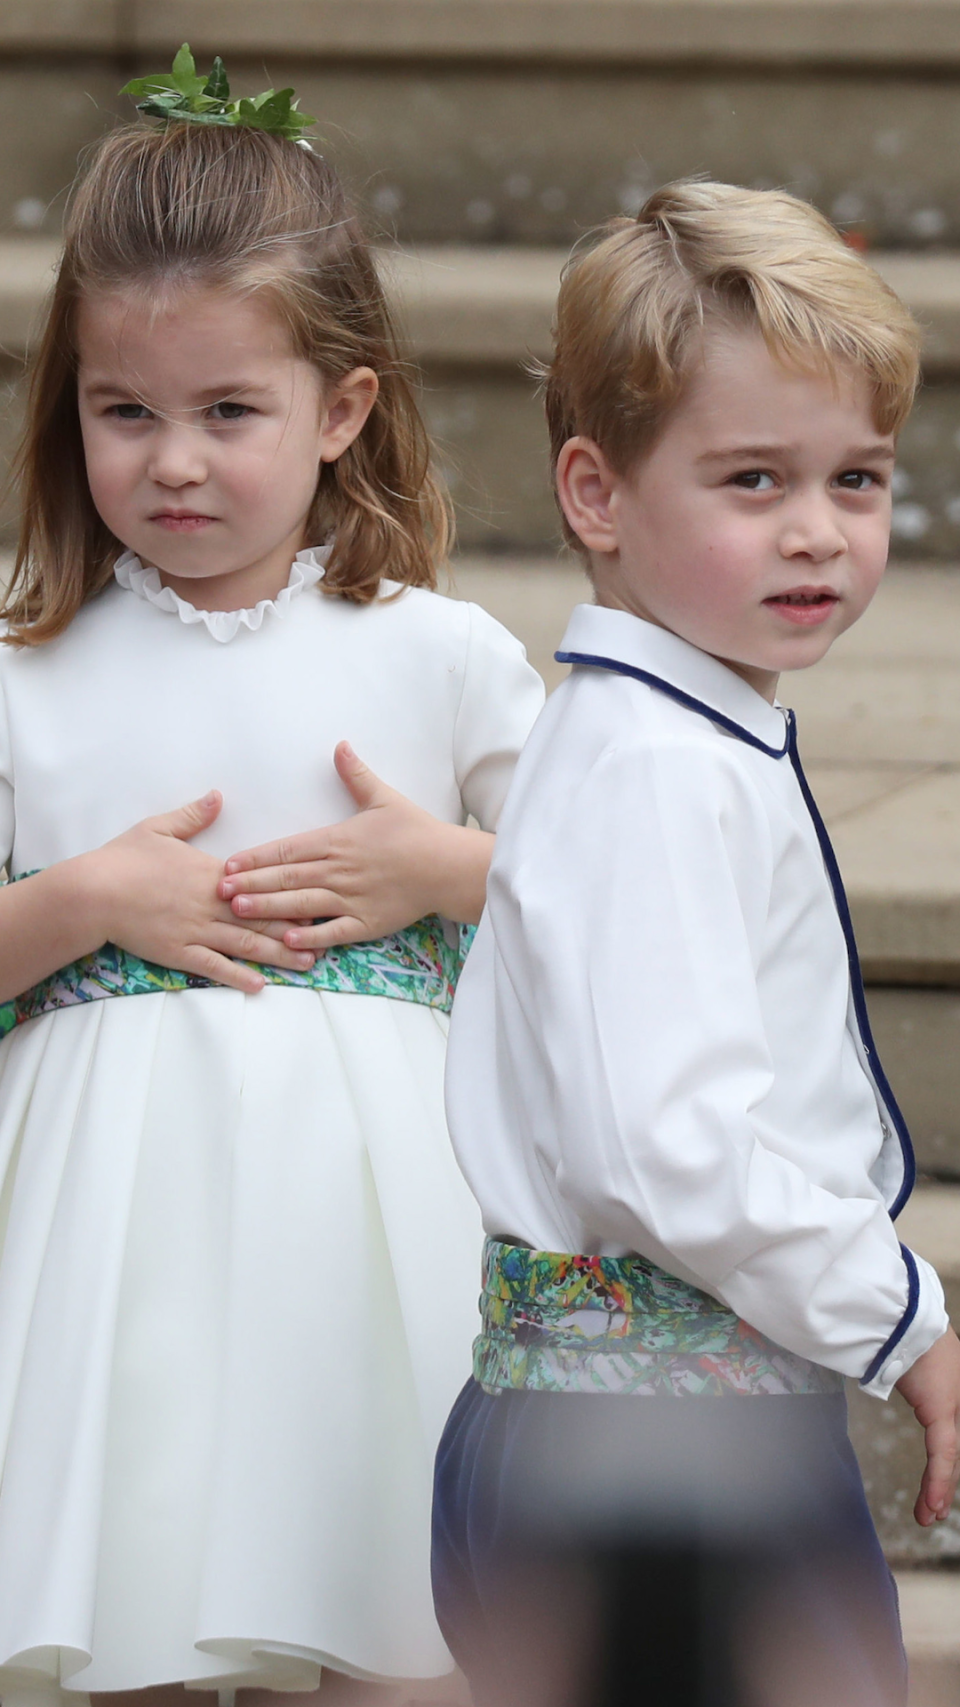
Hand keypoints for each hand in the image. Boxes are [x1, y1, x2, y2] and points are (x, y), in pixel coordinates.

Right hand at [80, 791, 316, 994]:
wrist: (92, 892)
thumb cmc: (123, 858)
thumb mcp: (159, 828)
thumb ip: (193, 815)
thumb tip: (218, 796)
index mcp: (211, 873)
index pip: (260, 884)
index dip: (291, 892)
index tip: (319, 894)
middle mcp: (210, 904)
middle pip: (261, 917)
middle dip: (297, 928)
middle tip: (329, 936)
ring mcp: (196, 930)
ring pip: (245, 945)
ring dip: (278, 954)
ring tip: (308, 963)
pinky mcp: (178, 952)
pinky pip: (214, 967)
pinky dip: (238, 976)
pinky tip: (260, 985)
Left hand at [219, 741, 493, 950]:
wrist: (447, 865)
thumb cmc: (416, 832)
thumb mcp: (384, 798)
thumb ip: (356, 775)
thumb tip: (340, 745)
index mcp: (337, 840)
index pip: (287, 849)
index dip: (255, 857)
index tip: (228, 863)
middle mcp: (338, 870)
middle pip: (286, 877)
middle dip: (250, 883)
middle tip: (217, 890)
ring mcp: (351, 898)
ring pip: (301, 903)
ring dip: (268, 907)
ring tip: (239, 911)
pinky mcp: (366, 922)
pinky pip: (333, 931)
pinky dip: (310, 936)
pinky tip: (287, 939)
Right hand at [895, 1327, 959, 1525]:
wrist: (903, 1316)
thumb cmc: (899, 1327)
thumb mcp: (905, 1357)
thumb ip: (907, 1372)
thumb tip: (892, 1373)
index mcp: (950, 1385)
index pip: (951, 1433)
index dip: (946, 1463)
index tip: (940, 1487)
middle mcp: (957, 1398)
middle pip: (952, 1447)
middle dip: (944, 1481)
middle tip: (937, 1509)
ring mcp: (954, 1405)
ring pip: (949, 1456)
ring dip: (938, 1489)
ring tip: (931, 1516)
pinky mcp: (943, 1411)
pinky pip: (942, 1453)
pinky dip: (936, 1482)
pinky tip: (935, 1506)